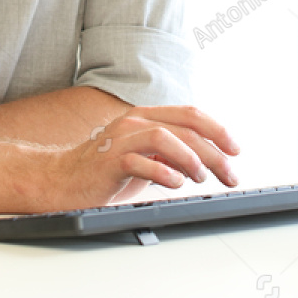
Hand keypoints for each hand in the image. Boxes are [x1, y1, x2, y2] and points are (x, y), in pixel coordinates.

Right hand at [37, 106, 240, 211]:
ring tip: (201, 177)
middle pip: (185, 128)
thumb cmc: (105, 171)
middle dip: (214, 152)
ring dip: (191, 158)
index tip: (235, 150)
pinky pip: (140, 161)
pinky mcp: (109, 161)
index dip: (218, 130)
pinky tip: (175, 183)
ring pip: (165, 137)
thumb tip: (207, 161)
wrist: (63, 181)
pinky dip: (163, 172)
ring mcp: (121, 139)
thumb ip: (172, 153)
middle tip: (229, 173)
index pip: (190, 114)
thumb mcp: (145, 157)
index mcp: (146, 118)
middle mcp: (135, 123)